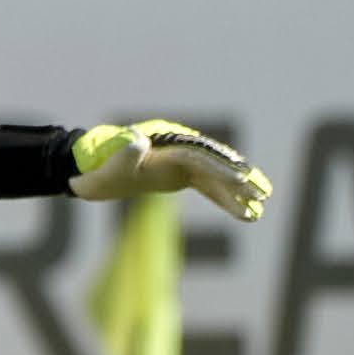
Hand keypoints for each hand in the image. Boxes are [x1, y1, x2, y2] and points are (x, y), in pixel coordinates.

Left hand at [68, 121, 272, 221]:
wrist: (88, 170)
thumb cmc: (97, 168)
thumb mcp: (107, 165)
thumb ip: (123, 153)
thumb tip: (137, 140)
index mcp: (165, 143)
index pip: (199, 156)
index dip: (221, 167)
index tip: (242, 180)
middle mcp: (177, 149)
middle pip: (215, 163)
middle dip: (240, 179)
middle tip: (265, 193)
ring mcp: (179, 163)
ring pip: (215, 177)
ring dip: (237, 193)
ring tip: (261, 209)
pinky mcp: (178, 176)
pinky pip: (206, 188)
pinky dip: (224, 200)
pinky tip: (243, 214)